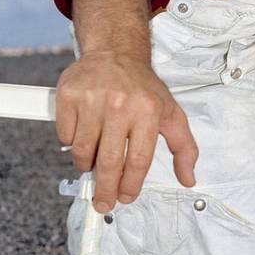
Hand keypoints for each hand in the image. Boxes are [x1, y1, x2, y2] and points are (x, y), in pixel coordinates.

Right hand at [56, 52, 197, 213]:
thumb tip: (188, 178)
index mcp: (148, 111)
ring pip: (83, 152)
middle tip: (103, 202)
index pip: (138, 160)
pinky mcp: (70, 96)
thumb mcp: (171, 113)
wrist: (116, 52)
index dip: (130, 185)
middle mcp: (121, 105)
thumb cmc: (143, 88)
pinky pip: (66, 136)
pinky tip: (84, 137)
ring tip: (94, 164)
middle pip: (109, 162)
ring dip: (87, 166)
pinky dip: (72, 144)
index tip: (126, 196)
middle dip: (105, 189)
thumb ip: (184, 148)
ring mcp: (93, 100)